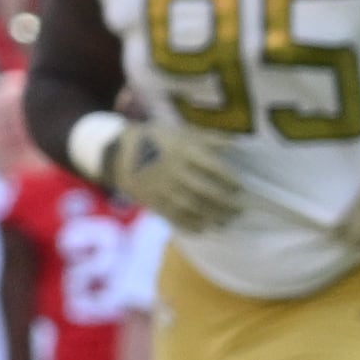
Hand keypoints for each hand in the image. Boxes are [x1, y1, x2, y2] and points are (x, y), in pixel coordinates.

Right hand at [92, 115, 242, 233]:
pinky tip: (204, 227)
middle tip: (239, 209)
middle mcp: (177, 172)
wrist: (119, 153)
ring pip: (194, 208)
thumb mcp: (182, 132)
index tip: (240, 188)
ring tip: (226, 220)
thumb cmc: (157, 140)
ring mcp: (165, 189)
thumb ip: (210, 139)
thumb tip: (238, 144)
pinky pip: (176, 218)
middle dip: (226, 203)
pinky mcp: (155, 203)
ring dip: (213, 217)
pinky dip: (192, 225)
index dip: (231, 181)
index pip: (215, 169)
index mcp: (185, 151)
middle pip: (207, 192)